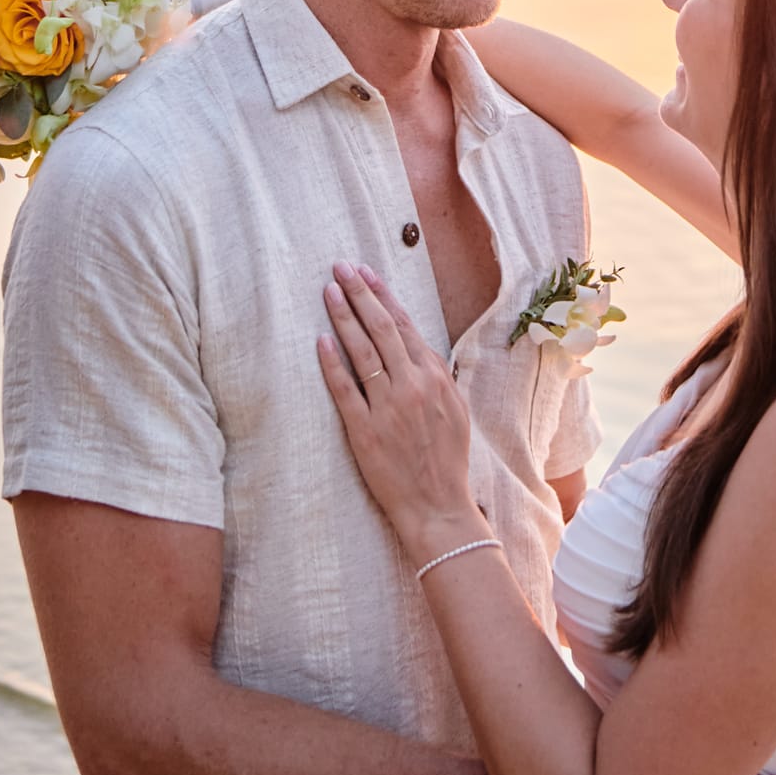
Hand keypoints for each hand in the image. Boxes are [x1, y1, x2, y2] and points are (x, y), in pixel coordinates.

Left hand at [317, 264, 480, 562]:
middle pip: (382, 329)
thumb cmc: (447, 460)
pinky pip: (345, 390)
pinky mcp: (365, 432)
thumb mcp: (455, 410)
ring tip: (329, 291)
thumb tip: (419, 347)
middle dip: (360, 294)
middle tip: (341, 267)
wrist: (439, 507)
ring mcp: (388, 408)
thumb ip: (437, 376)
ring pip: (363, 352)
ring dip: (345, 317)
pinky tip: (320, 341)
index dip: (384, 297)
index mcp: (435, 378)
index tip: (367, 273)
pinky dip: (332, 364)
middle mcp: (413, 387)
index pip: (405, 326)